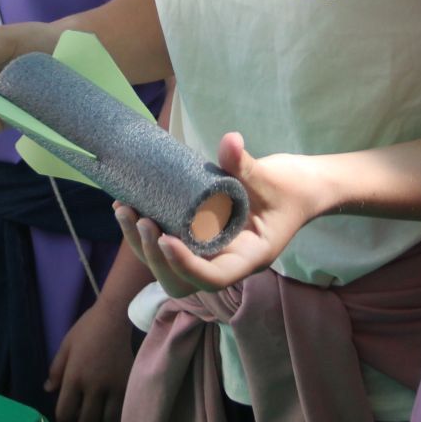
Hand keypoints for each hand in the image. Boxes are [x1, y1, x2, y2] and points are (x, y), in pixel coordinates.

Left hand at [45, 299, 134, 421]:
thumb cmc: (88, 329)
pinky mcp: (129, 385)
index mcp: (74, 377)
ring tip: (101, 406)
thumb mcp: (66, 346)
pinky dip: (117, 411)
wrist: (116, 317)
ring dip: (102, 417)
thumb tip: (49, 390)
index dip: (64, 418)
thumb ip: (56, 370)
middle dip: (83, 419)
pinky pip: (123, 411)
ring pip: (107, 420)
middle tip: (85, 408)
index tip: (67, 414)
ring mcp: (114, 387)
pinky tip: (114, 402)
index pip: (65, 413)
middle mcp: (94, 387)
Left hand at [116, 133, 332, 293]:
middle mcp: (224, 261)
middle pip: (181, 281)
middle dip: (153, 255)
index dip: (185, 265)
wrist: (296, 188)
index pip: (213, 278)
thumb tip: (230, 141)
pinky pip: (165, 245)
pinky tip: (127, 206)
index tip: (165, 238)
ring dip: (141, 245)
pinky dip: (143, 232)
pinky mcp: (196, 238)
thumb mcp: (271, 176)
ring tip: (124, 210)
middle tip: (140, 219)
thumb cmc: (289, 187)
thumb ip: (246, 164)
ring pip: (166, 266)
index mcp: (248, 257)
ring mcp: (208, 252)